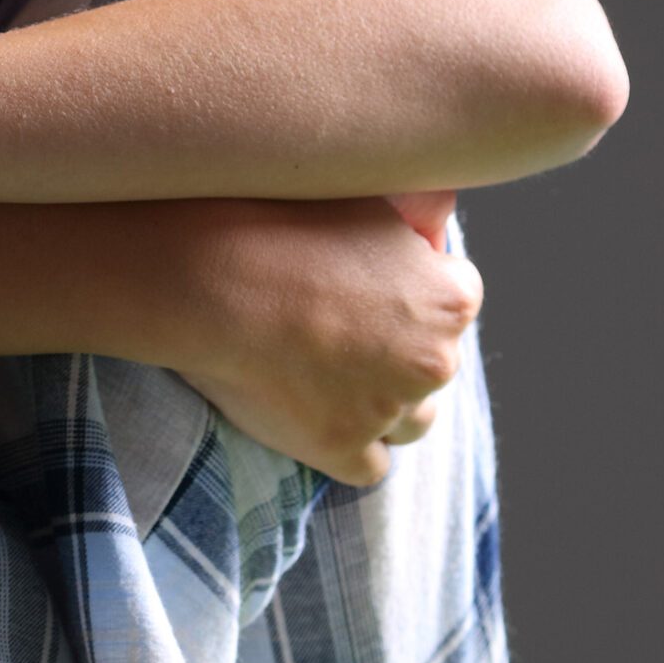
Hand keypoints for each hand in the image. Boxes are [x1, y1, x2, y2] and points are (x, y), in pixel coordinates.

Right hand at [168, 197, 482, 484]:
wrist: (209, 279)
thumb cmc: (278, 223)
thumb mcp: (364, 197)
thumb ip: (412, 219)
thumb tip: (436, 226)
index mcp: (451, 297)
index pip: (454, 301)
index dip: (411, 293)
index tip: (369, 287)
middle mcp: (435, 360)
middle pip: (433, 365)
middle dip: (398, 352)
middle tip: (338, 328)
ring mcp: (388, 409)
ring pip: (410, 422)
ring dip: (382, 404)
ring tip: (325, 374)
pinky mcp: (341, 448)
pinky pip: (368, 465)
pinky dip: (347, 445)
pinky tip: (313, 415)